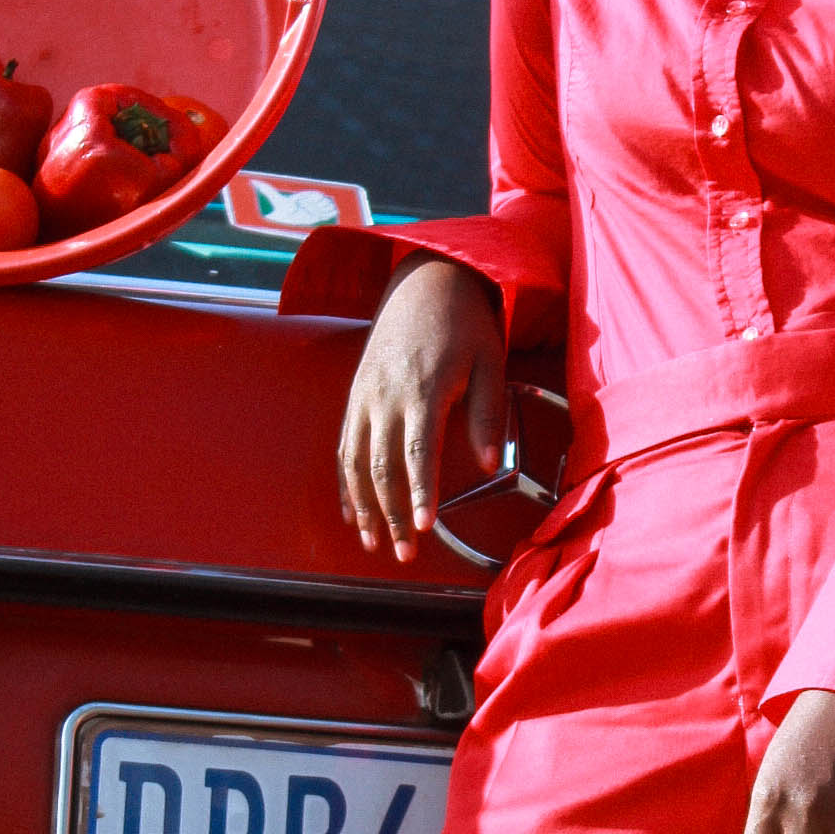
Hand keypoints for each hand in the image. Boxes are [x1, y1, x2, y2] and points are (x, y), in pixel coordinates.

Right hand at [337, 256, 506, 563]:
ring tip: (373, 543)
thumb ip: (487, 414)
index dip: (419, 492)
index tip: (425, 527)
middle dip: (392, 514)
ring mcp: (364, 395)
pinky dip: (345, 483)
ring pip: (356, 461)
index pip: (417, 451)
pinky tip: (353, 512)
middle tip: (404, 553)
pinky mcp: (355, 395)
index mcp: (424, 388)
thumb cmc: (464, 323)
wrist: (423, 280)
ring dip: (363, 507)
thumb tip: (487, 464)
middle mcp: (386, 395)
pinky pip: (344, 446)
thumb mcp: (490, 361)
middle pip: (382, 466)